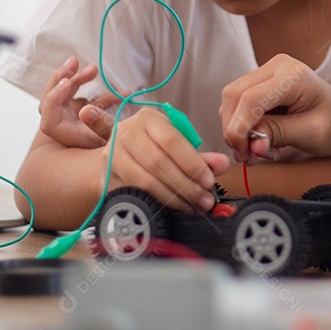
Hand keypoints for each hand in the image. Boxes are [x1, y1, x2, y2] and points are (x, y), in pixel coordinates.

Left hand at [38, 57, 122, 148]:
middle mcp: (66, 125)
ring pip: (68, 94)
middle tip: (74, 63)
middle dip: (62, 78)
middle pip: (53, 99)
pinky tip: (124, 92)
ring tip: (94, 69)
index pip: (48, 114)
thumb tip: (85, 108)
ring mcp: (75, 118)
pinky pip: (89, 99)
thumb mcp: (110, 140)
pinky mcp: (87, 114)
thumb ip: (98, 123)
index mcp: (65, 134)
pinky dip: (102, 93)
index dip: (54, 97)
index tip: (67, 82)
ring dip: (79, 78)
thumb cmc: (116, 155)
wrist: (130, 164)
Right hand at [106, 107, 229, 212]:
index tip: (209, 181)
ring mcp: (112, 158)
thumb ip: (200, 155)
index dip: (192, 163)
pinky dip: (158, 205)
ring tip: (194, 207)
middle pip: (158, 163)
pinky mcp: (107, 180)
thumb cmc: (155, 147)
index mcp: (147, 119)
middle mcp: (125, 134)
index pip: (171, 140)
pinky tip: (174, 211)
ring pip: (146, 183)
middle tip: (205, 199)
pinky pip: (136, 196)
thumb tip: (223, 165)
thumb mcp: (177, 143)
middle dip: (186, 185)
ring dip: (174, 199)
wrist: (119, 155)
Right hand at [220, 54, 330, 164]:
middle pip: (235, 95)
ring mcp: (267, 72)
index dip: (240, 127)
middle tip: (247, 157)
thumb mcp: (311, 134)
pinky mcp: (260, 83)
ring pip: (232, 100)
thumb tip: (251, 144)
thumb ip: (279, 133)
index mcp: (294, 75)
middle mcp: (277, 66)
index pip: (252, 98)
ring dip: (238, 130)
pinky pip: (238, 104)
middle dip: (235, 130)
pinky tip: (262, 141)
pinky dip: (242, 126)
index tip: (243, 154)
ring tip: (260, 152)